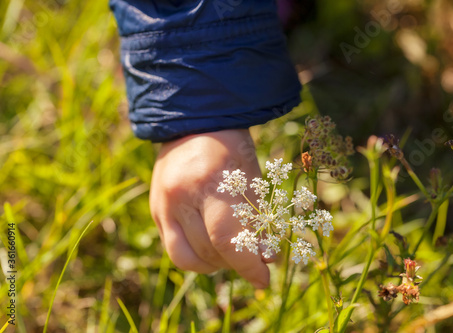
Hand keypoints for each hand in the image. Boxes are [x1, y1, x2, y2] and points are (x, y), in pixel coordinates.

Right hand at [150, 129, 270, 287]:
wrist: (193, 124)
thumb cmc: (231, 149)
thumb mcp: (251, 179)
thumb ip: (257, 219)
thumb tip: (267, 260)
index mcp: (210, 181)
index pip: (227, 238)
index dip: (247, 265)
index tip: (264, 280)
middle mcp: (180, 196)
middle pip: (209, 251)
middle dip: (236, 263)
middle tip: (253, 259)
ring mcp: (162, 205)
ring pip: (188, 258)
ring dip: (215, 264)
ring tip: (231, 252)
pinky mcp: (155, 212)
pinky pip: (174, 250)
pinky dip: (196, 257)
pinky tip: (212, 248)